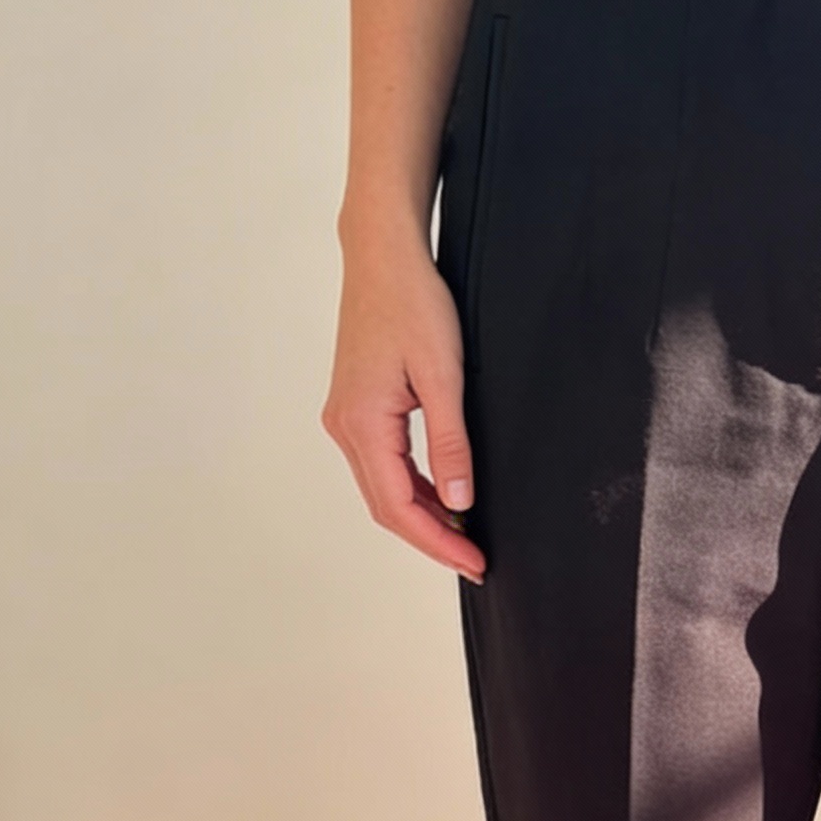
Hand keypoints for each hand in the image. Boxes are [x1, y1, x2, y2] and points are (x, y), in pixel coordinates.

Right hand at [322, 224, 486, 583]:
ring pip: (383, 488)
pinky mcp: (356, 408)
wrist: (383, 257)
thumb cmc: (413, 303)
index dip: (438, 542)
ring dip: (423, 515)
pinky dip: (413, 487)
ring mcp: (346, 418)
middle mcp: (344, 427)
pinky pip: (383, 464)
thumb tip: (460, 501)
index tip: (474, 563)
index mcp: (362, 424)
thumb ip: (451, 444)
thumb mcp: (444, 376)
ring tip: (465, 535)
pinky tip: (444, 495)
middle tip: (475, 561)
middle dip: (432, 538)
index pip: (399, 507)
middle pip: (386, 506)